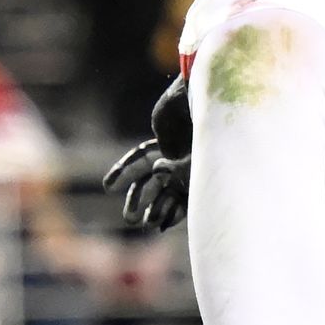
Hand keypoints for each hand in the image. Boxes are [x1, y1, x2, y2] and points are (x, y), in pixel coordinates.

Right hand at [102, 72, 192, 230]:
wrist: (216, 102)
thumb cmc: (190, 106)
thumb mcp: (165, 120)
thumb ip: (159, 146)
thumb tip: (160, 171)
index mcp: (164, 141)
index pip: (139, 160)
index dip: (123, 173)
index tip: (109, 186)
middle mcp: (176, 157)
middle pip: (151, 182)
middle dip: (137, 199)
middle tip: (128, 217)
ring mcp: (191, 170)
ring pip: (168, 194)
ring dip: (155, 210)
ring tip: (144, 222)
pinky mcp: (205, 181)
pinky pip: (188, 199)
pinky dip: (175, 212)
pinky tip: (163, 222)